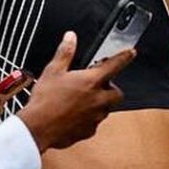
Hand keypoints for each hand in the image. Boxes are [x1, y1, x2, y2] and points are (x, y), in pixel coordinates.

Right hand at [19, 32, 132, 151]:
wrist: (38, 127)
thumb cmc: (45, 101)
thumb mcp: (52, 71)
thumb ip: (65, 53)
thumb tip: (70, 38)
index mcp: (91, 81)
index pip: (114, 65)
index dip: (124, 57)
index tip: (131, 53)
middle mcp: (98, 99)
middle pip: (117, 92)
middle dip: (110, 87)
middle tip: (96, 84)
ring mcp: (95, 116)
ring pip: (106, 108)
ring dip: (99, 102)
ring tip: (81, 100)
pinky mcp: (89, 130)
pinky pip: (94, 122)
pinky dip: (88, 117)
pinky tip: (74, 115)